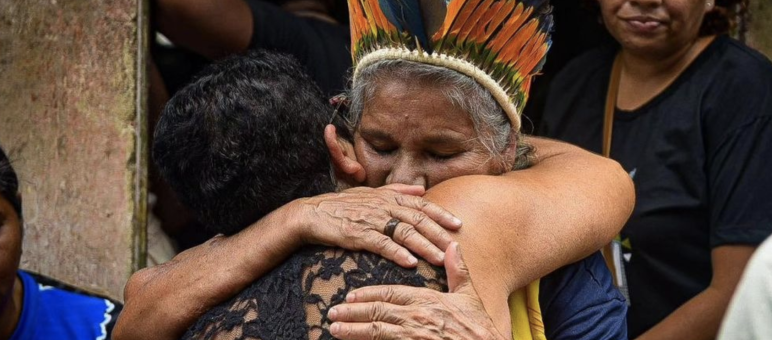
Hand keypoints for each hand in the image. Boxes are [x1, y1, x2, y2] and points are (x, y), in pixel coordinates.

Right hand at [294, 184, 461, 266]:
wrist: (312, 213)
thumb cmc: (342, 205)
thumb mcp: (371, 193)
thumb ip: (398, 190)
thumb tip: (422, 189)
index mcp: (389, 197)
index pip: (421, 204)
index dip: (441, 214)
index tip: (458, 224)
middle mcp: (383, 206)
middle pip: (418, 219)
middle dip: (439, 233)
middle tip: (455, 246)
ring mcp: (371, 220)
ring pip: (404, 232)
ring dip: (424, 246)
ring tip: (439, 258)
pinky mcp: (358, 234)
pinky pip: (382, 244)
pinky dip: (397, 253)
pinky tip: (410, 263)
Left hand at [327, 242, 506, 339]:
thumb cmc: (479, 326)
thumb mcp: (469, 296)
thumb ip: (457, 270)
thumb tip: (453, 244)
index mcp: (427, 300)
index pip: (391, 293)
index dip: (368, 294)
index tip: (350, 296)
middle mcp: (417, 317)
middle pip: (378, 311)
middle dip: (352, 312)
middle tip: (332, 313)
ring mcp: (414, 336)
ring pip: (377, 331)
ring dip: (353, 331)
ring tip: (334, 329)